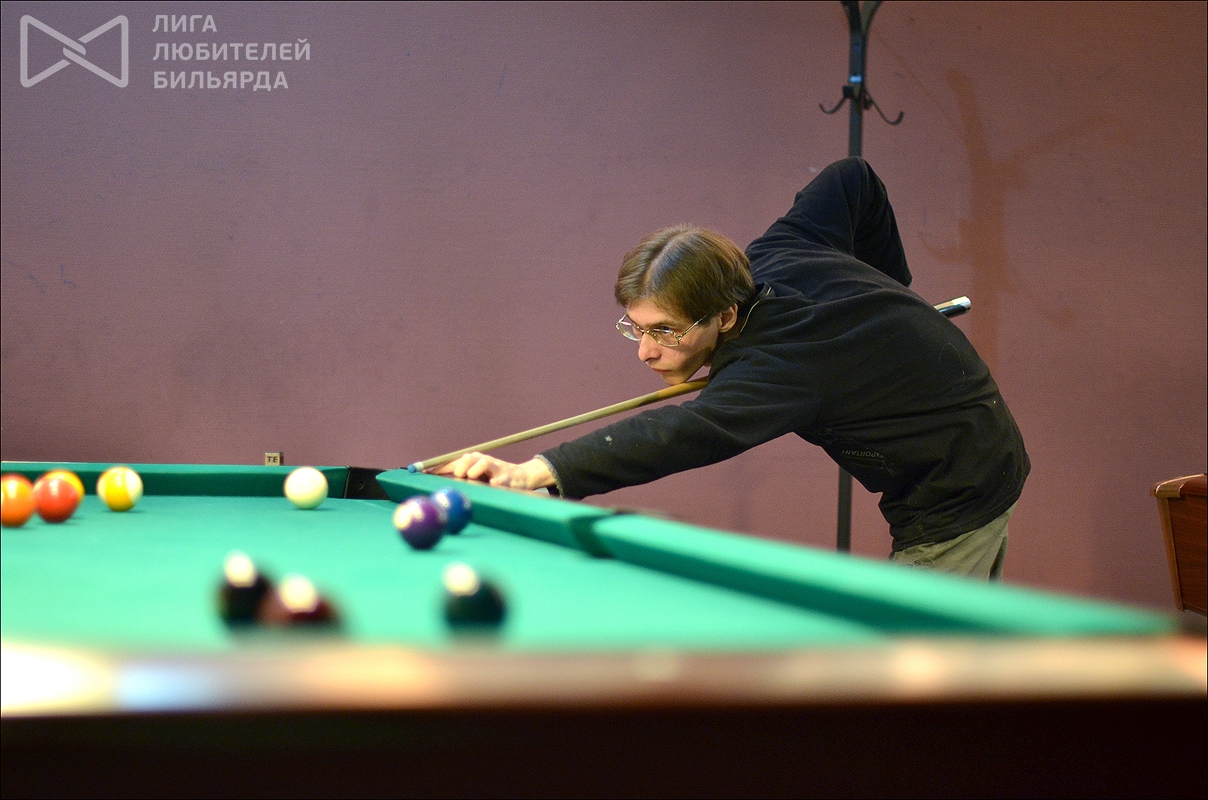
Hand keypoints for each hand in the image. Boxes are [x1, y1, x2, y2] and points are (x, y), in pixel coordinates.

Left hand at [431, 454, 553, 490]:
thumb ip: (456, 481)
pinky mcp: (507, 477)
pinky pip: (500, 479)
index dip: (436, 467)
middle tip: (459, 476)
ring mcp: (495, 467)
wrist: (520, 477)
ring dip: (476, 472)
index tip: (420, 471)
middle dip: (459, 468)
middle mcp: (481, 461)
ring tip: (476, 479)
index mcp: (470, 462)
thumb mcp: (474, 478)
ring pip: (482, 463)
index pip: (450, 462)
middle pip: (465, 458)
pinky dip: (496, 481)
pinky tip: (493, 484)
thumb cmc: (491, 479)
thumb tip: (433, 487)